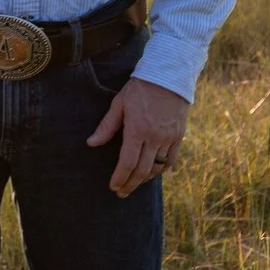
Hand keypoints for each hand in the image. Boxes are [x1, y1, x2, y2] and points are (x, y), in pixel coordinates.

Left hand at [87, 77, 188, 195]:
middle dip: (130, 184)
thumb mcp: (119, 104)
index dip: (120, 177)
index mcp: (137, 129)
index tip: (113, 187)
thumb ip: (106, 126)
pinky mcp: (178, 136)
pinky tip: (152, 173)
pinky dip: (161, 169)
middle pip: (142, 170)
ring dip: (144, 179)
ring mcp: (168, 137)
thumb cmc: (139, 89)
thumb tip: (91, 144)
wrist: (169, 76)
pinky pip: (170, 160)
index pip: (127, 162)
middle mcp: (154, 137)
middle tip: (121, 193)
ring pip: (157, 167)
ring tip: (134, 184)